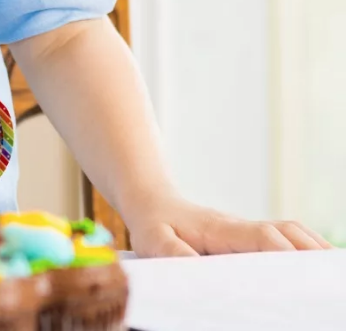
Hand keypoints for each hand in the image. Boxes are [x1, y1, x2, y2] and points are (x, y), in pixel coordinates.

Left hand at [126, 194, 334, 256]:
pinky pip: (284, 239)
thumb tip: (194, 267)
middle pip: (286, 232)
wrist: (150, 200)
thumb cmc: (153, 223)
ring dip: (314, 250)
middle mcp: (239, 227)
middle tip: (333, 278)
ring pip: (291, 233)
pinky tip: (319, 269)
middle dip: (312, 252)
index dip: (282, 251)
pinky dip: (306, 249)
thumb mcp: (153, 239)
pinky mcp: (249, 237)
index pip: (259, 237)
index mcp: (219, 229)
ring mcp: (247, 230)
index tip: (301, 271)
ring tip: (335, 275)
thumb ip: (173, 252)